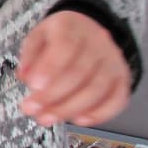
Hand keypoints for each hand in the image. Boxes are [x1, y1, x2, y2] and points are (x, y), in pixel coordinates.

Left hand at [17, 11, 131, 126]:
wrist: (87, 29)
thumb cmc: (59, 36)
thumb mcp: (38, 36)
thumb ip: (30, 55)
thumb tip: (25, 77)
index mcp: (71, 27)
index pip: (65, 47)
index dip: (49, 68)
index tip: (33, 86)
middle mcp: (97, 43)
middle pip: (79, 73)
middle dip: (52, 96)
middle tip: (31, 109)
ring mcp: (113, 61)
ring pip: (96, 89)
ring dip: (69, 109)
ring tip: (46, 118)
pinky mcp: (122, 79)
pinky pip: (117, 100)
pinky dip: (99, 114)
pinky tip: (78, 120)